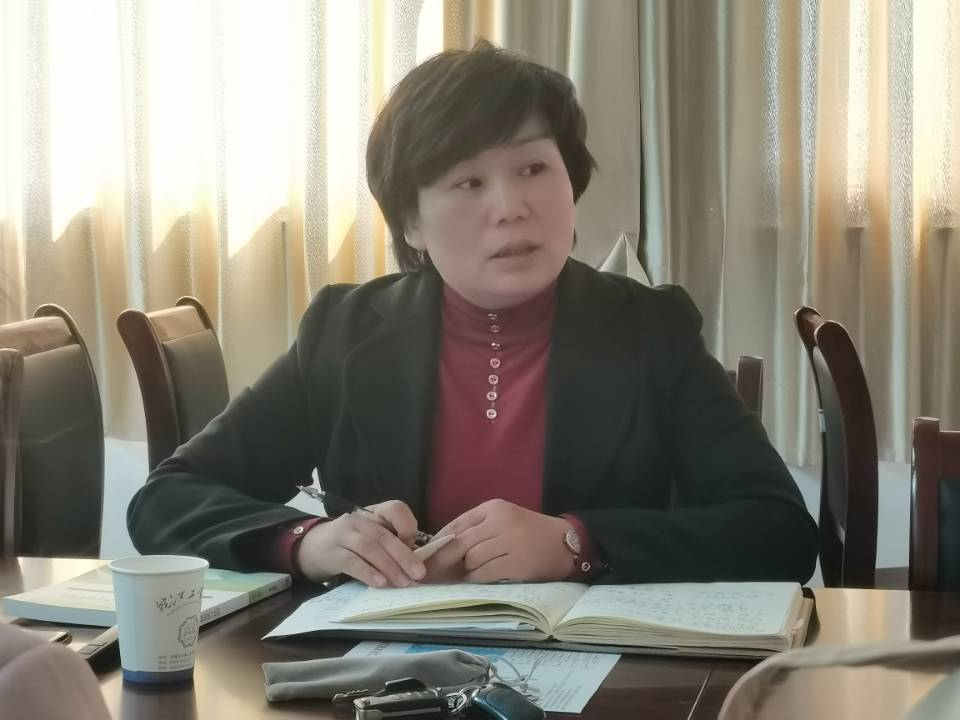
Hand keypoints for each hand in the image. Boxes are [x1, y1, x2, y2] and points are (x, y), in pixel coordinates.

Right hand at [295, 500, 426, 586]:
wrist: (311, 547)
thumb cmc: (351, 544)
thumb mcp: (371, 537)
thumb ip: (391, 544)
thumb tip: (416, 564)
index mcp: (373, 513)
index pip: (395, 509)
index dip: (408, 526)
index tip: (418, 548)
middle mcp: (359, 520)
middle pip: (384, 535)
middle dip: (404, 555)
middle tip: (419, 574)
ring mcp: (343, 535)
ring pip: (369, 547)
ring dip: (389, 566)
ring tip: (403, 582)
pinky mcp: (332, 553)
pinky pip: (351, 562)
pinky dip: (368, 572)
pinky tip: (380, 583)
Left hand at [426, 499, 574, 582]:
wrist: (565, 543)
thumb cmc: (529, 533)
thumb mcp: (502, 521)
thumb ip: (475, 530)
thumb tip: (440, 549)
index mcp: (494, 507)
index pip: (457, 524)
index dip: (438, 543)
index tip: (424, 557)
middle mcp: (501, 520)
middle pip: (460, 543)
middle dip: (442, 560)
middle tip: (428, 574)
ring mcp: (511, 541)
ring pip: (472, 559)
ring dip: (466, 570)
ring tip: (468, 574)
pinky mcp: (518, 562)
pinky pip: (485, 573)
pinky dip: (478, 579)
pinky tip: (480, 579)